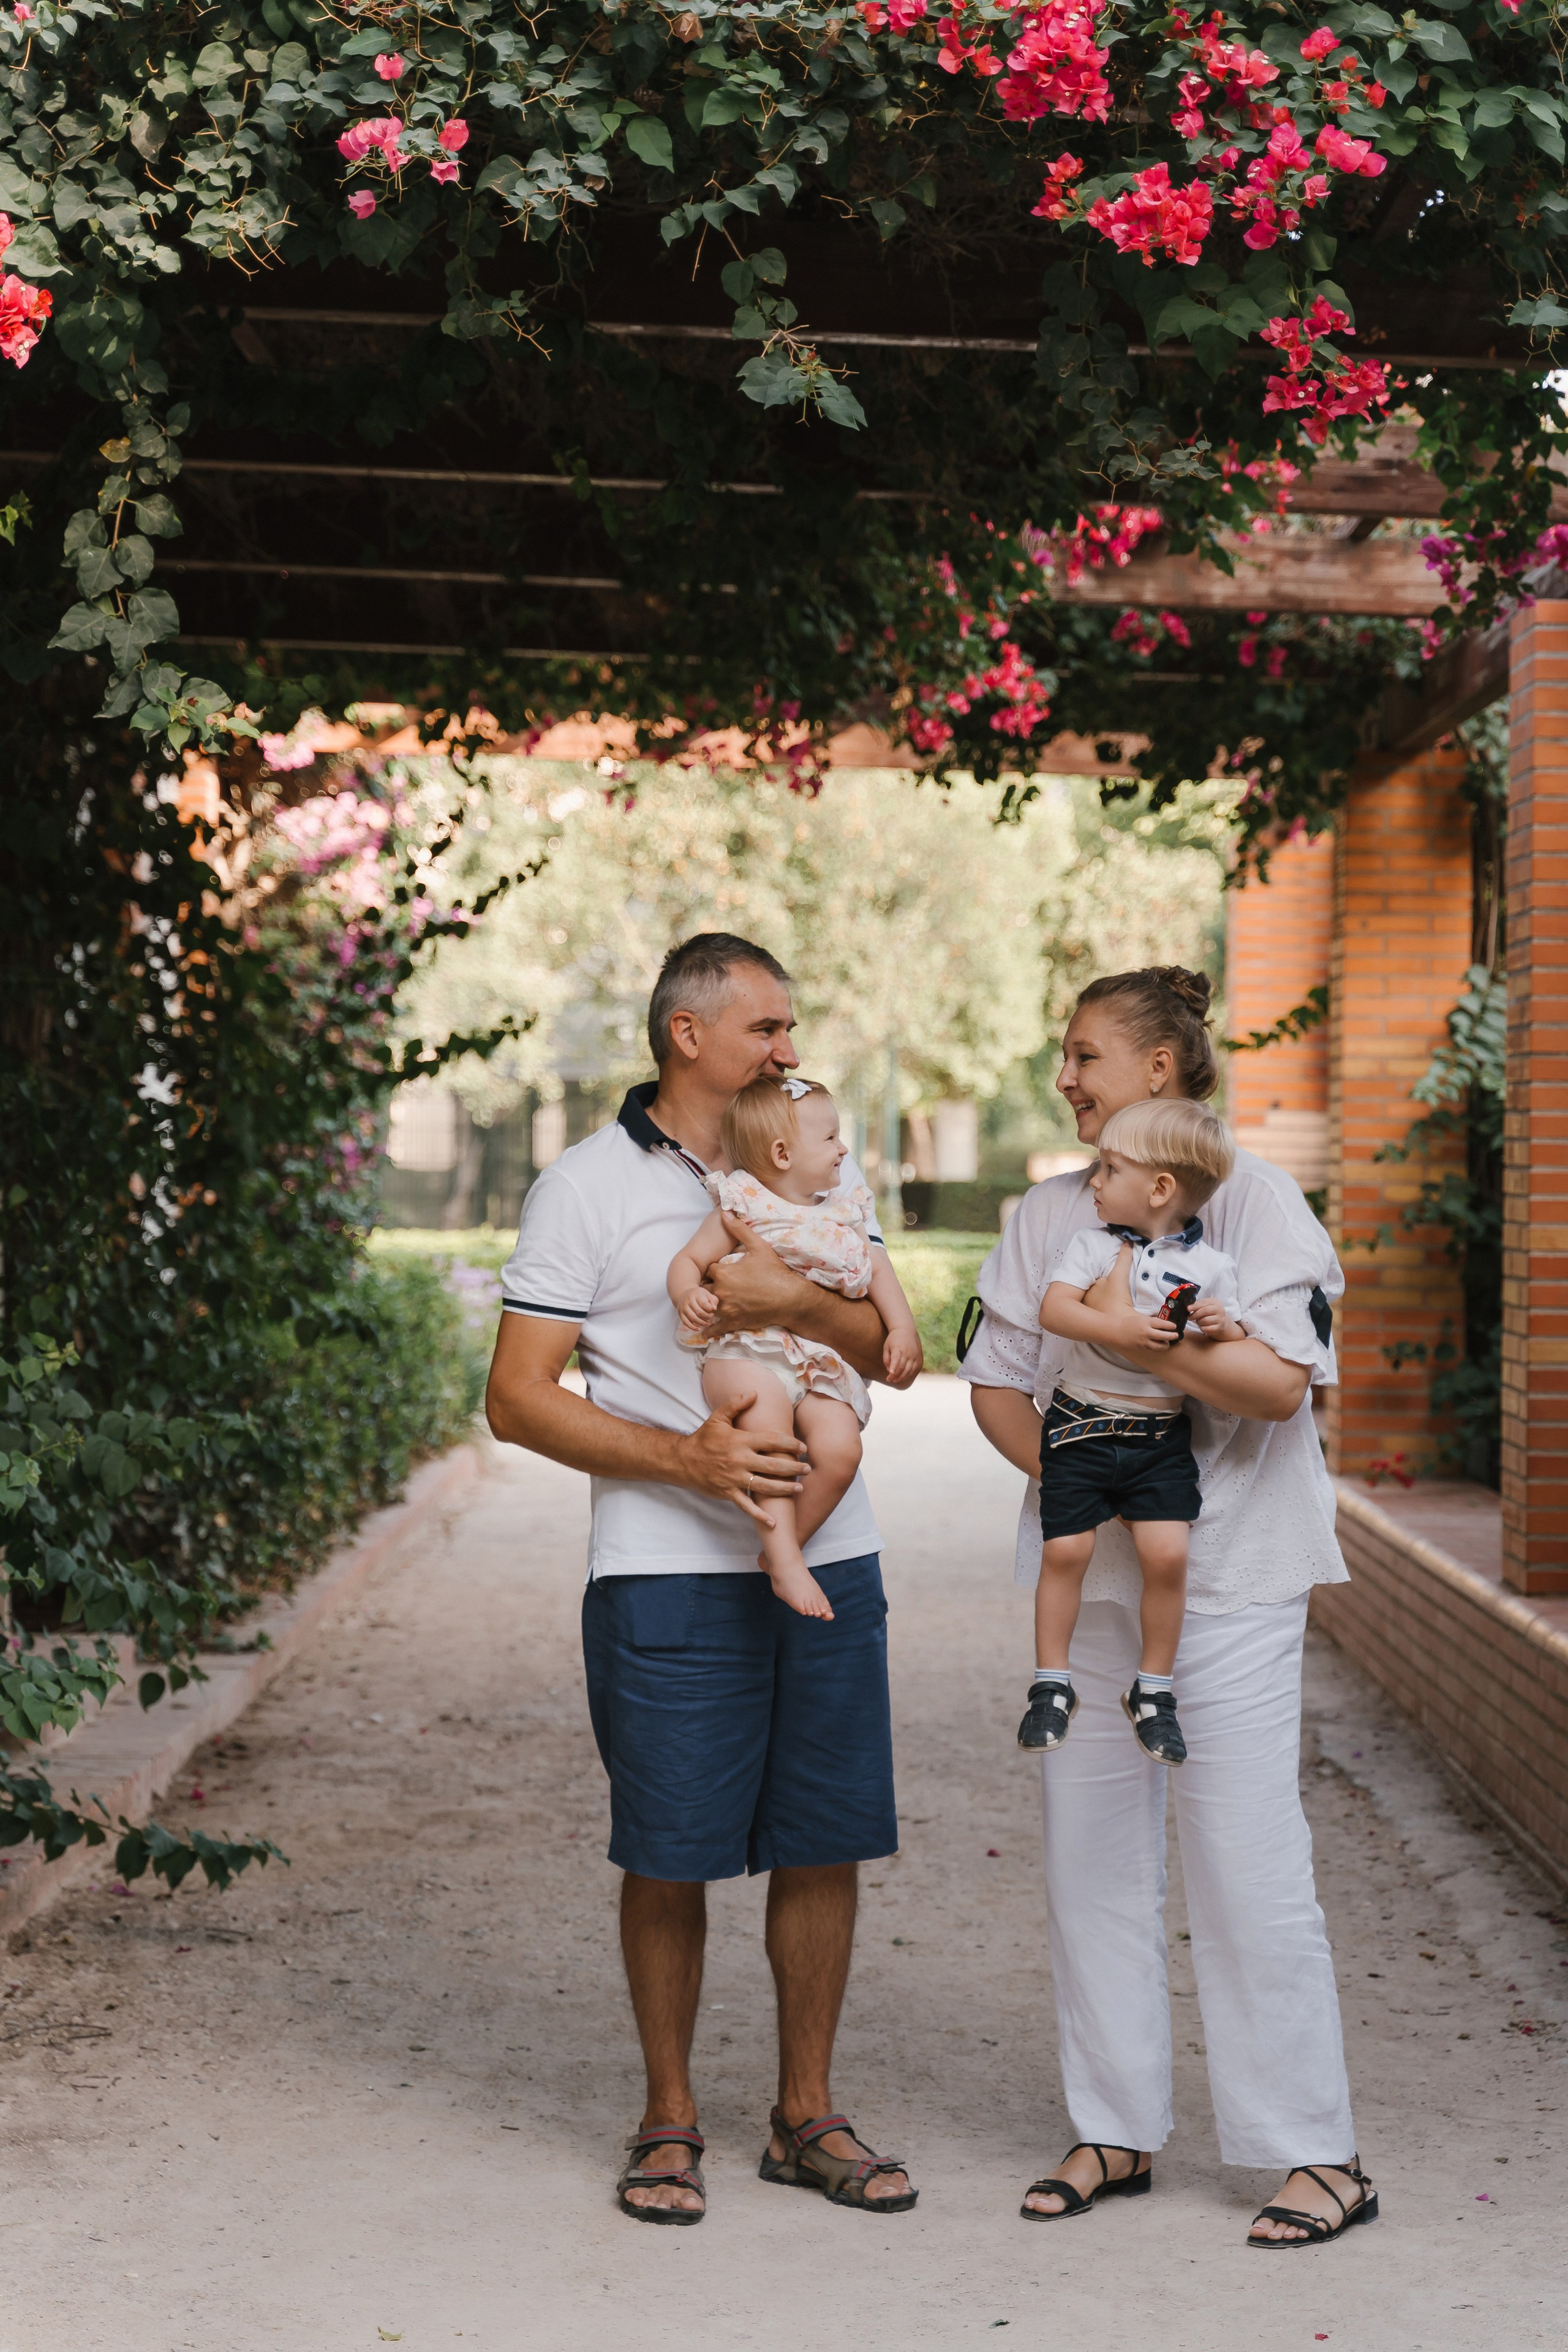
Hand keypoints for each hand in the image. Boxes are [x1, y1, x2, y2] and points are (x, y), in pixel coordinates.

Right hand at [673, 1394, 806, 1526]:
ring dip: (784, 1488)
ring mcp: (734, 1479)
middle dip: (793, 1467)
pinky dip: (760, 1516)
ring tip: (799, 1488)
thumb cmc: (704, 1438)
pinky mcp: (728, 1493)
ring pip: (765, 1486)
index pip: (771, 1441)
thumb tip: (754, 1392)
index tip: (803, 1447)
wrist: (683, 1461)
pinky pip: (746, 1506)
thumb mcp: (718, 1418)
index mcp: (740, 1441)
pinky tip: (774, 1522)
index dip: (790, 1443)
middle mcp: (740, 1460)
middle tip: (808, 1468)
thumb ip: (736, 1404)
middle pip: (773, 1465)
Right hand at [677, 1285, 718, 1333]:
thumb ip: (713, 1300)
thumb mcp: (708, 1294)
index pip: (704, 1304)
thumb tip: (714, 1308)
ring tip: (707, 1323)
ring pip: (693, 1318)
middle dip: (707, 1317)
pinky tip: (699, 1328)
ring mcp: (683, 1307)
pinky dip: (693, 1327)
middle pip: (699, 1312)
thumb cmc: (700, 1296)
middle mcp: (688, 1300)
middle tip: (711, 1317)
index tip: (713, 1310)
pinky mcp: (680, 1313)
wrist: (685, 1295)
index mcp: (696, 1294)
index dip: (710, 1309)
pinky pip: (686, 1322)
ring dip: (702, 1323)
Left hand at [704, 1213, 808, 1337]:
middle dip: (707, 1288)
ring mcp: (726, 1309)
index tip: (719, 1271)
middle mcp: (720, 1292)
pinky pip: (714, 1329)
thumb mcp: (758, 1247)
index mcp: (723, 1273)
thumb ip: (739, 1230)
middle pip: (704, 1289)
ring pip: (707, 1308)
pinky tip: (704, 1331)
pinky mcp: (733, 1322)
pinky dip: (708, 1330)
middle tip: (713, 1288)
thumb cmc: (774, 1272)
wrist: (790, 1298)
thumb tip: (725, 1213)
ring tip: (707, 1306)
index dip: (713, 1270)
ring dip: (707, 1306)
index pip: (708, 1270)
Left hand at [882, 1327, 922, 1386]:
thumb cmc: (893, 1339)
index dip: (894, 1367)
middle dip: (895, 1375)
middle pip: (902, 1366)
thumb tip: (889, 1370)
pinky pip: (914, 1369)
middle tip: (888, 1379)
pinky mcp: (917, 1357)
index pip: (896, 1359)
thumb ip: (886, 1358)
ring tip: (894, 1380)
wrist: (905, 1330)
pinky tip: (902, 1377)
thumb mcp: (886, 1346)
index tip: (891, 1373)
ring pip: (909, 1369)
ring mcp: (913, 1355)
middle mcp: (907, 1352)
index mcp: (898, 1348)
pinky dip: (908, 1374)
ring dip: (902, 1377)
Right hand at [1104, 1307, 1179, 1363]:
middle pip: (1164, 1336)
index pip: (1162, 1324)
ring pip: (1160, 1346)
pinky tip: (1159, 1345)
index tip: (1175, 1326)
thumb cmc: (1128, 1323)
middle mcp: (1146, 1332)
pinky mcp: (1142, 1348)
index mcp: (1146, 1322)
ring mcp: (1144, 1342)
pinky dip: (1157, 1347)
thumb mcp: (1141, 1318)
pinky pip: (1153, 1349)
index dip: (1171, 1326)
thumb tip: (1163, 1324)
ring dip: (1166, 1344)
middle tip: (1176, 1335)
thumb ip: (1152, 1321)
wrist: (1116, 1331)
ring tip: (1168, 1342)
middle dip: (1173, 1336)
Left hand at [1187, 1297, 1230, 1339]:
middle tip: (1189, 1317)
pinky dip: (1202, 1328)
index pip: (1204, 1303)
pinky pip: (1207, 1329)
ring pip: (1205, 1320)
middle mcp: (1220, 1310)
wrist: (1223, 1321)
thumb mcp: (1206, 1305)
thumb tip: (1189, 1307)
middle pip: (1205, 1311)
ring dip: (1198, 1322)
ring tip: (1198, 1321)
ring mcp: (1221, 1319)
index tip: (1188, 1308)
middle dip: (1195, 1314)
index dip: (1195, 1306)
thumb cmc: (1211, 1312)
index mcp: (1215, 1302)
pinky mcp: (1219, 1328)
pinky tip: (1203, 1326)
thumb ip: (1198, 1305)